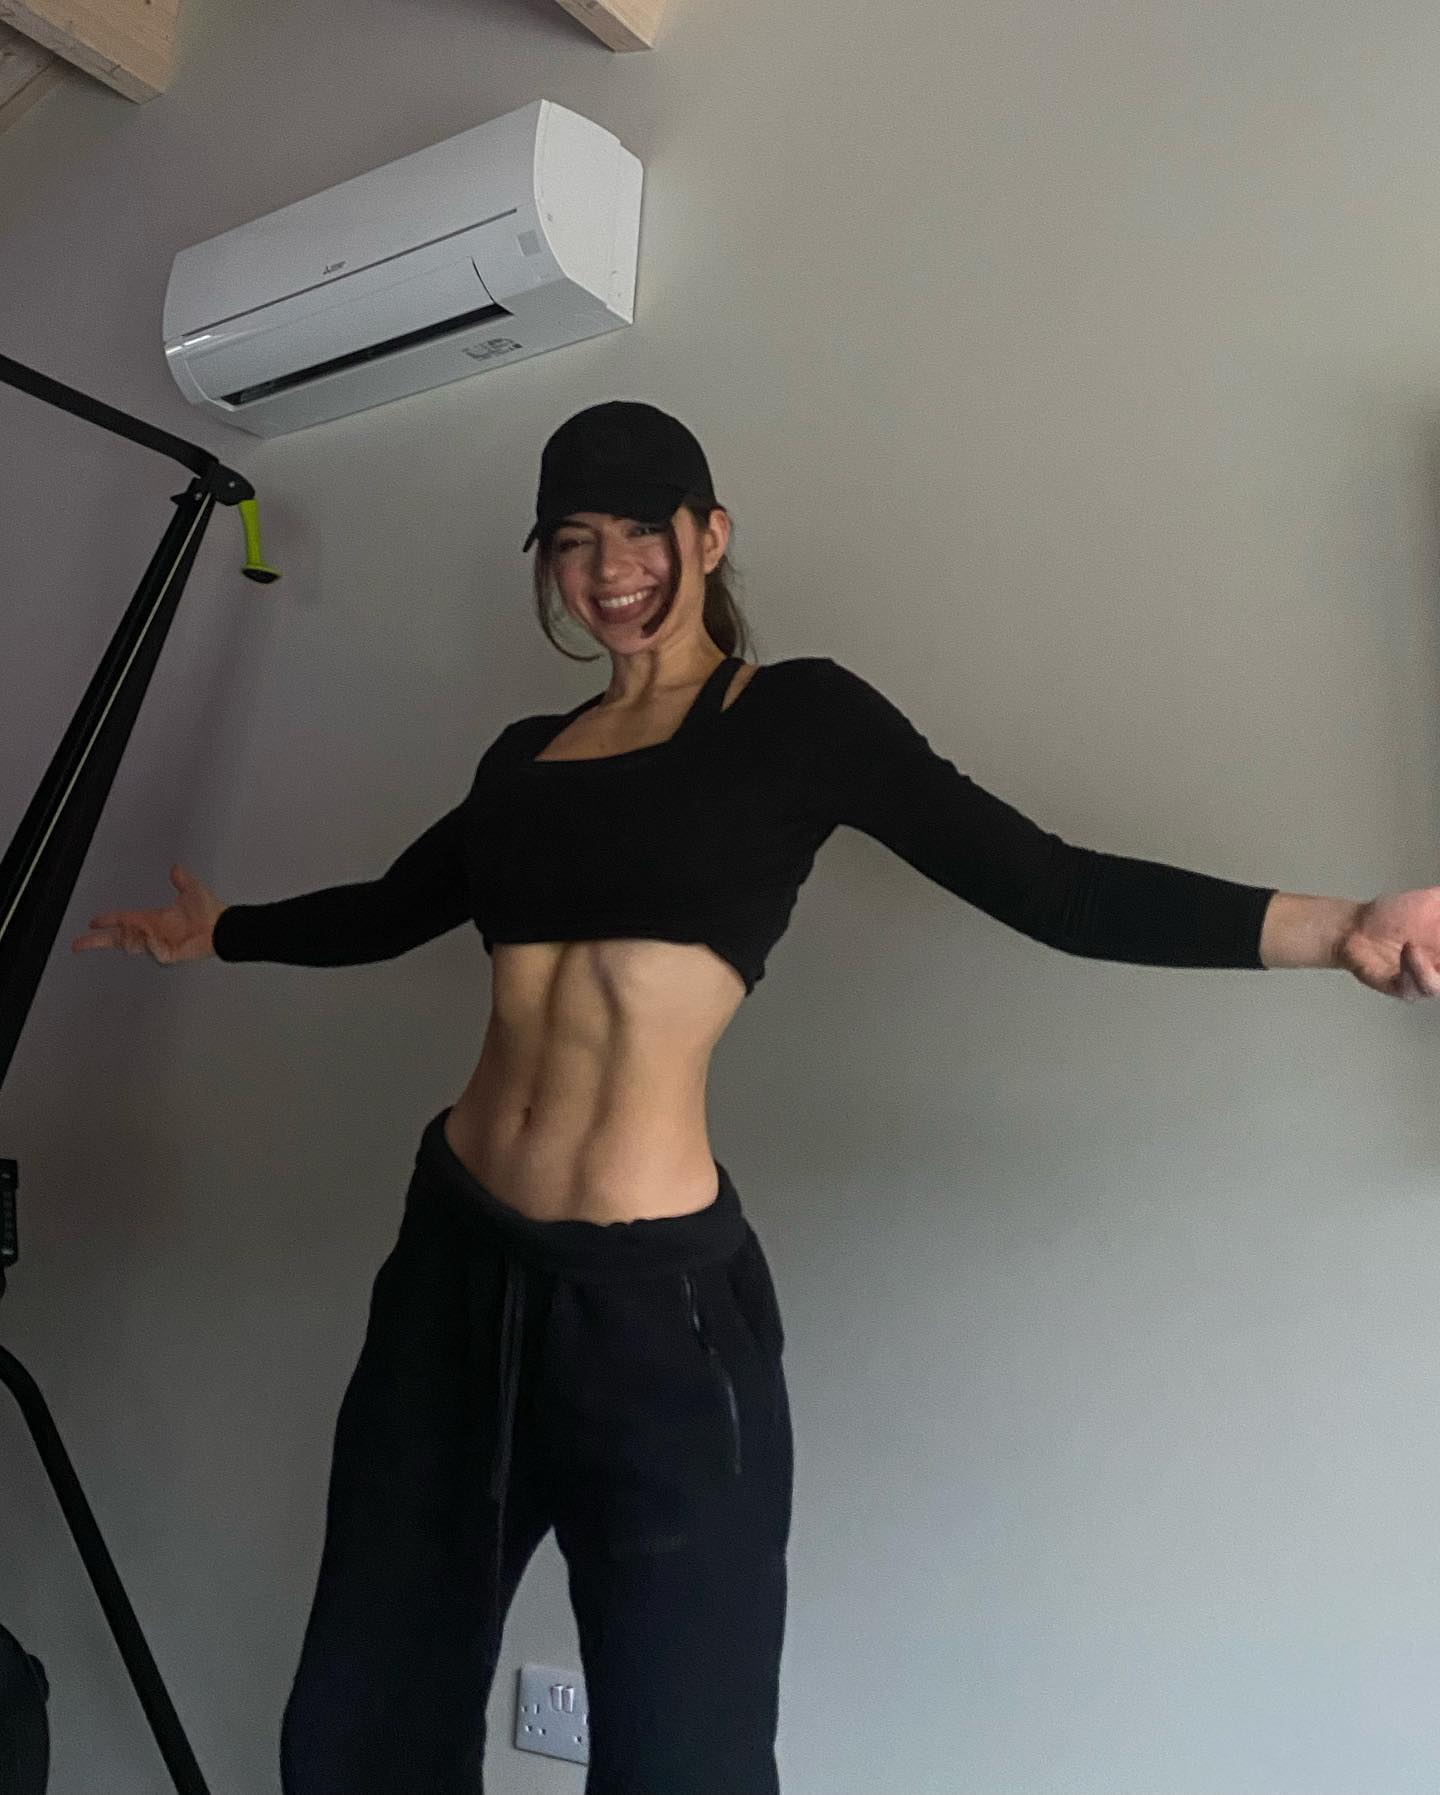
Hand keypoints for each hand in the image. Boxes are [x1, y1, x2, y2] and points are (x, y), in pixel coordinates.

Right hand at [71, 864, 223, 965]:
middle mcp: (152, 932)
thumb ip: (182, 879)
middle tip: (79, 943)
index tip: (93, 922)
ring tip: (141, 927)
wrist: (224, 928)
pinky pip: (153, 951)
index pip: (122, 919)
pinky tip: (155, 938)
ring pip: (133, 944)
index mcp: (152, 918)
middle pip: (118, 938)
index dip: (107, 920)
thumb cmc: (210, 912)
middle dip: (98, 941)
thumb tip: (176, 868)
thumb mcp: (192, 890)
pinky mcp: (168, 955)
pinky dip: (151, 945)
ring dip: (131, 936)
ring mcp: (159, 944)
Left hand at [1336, 887, 1439, 1001]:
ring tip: (1411, 945)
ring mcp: (1423, 980)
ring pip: (1437, 986)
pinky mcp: (1402, 989)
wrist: (1356, 926)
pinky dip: (1415, 970)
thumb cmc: (1394, 915)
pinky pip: (1415, 989)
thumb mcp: (1433, 900)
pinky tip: (1407, 951)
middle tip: (1438, 946)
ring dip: (1427, 967)